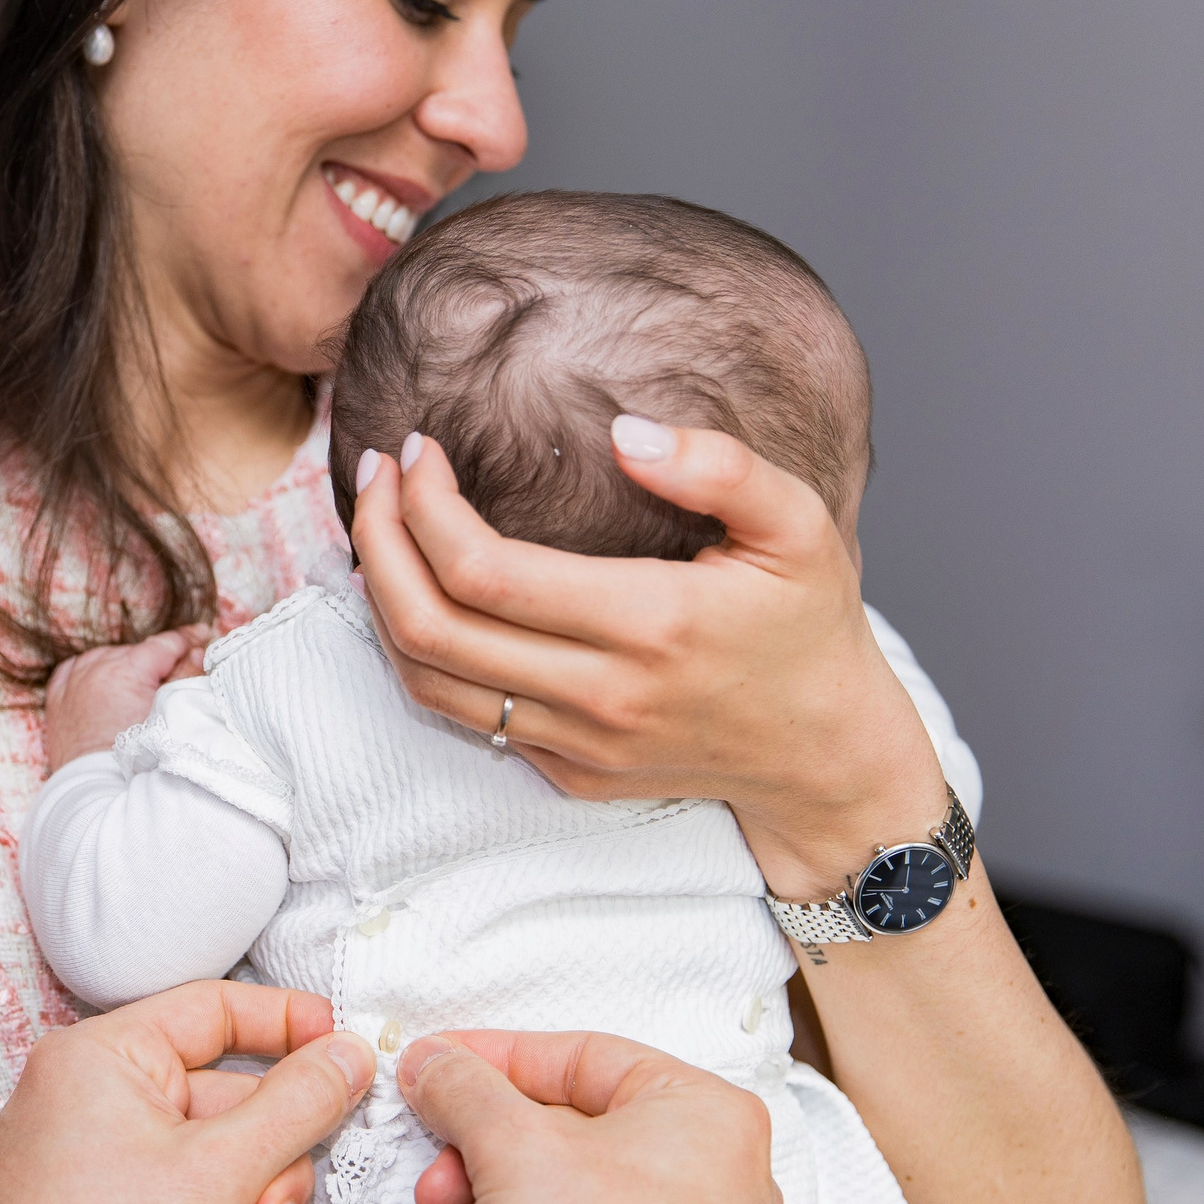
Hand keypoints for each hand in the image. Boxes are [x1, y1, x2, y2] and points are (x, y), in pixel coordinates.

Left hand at [0, 981, 374, 1203]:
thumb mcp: (216, 1177)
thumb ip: (295, 1108)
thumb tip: (346, 1055)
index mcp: (103, 1058)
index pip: (214, 1007)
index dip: (288, 1024)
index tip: (344, 1053)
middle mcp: (94, 1098)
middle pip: (229, 1102)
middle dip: (269, 1174)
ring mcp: (96, 1160)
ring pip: (217, 1167)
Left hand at [42, 626, 208, 772]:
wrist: (100, 792)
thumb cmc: (142, 758)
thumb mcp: (173, 713)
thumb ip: (187, 675)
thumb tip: (196, 651)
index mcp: (127, 669)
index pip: (165, 644)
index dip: (188, 639)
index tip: (203, 636)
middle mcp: (96, 669)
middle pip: (135, 653)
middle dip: (156, 660)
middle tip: (176, 671)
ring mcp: (73, 683)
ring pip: (104, 658)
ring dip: (122, 666)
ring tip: (139, 682)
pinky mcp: (57, 701)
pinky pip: (71, 671)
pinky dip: (87, 672)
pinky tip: (98, 679)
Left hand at [352, 424, 943, 898]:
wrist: (827, 756)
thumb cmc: (810, 629)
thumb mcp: (800, 528)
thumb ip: (721, 468)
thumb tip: (624, 431)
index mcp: (649, 625)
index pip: (482, 571)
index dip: (424, 506)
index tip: (418, 449)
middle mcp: (600, 694)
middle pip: (430, 627)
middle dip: (378, 540)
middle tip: (376, 475)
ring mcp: (577, 743)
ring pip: (425, 682)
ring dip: (379, 600)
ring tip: (379, 527)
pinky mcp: (567, 772)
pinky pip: (461, 717)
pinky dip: (418, 653)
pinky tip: (418, 591)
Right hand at [398, 1029, 779, 1203]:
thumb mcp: (512, 1149)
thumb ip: (464, 1090)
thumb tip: (440, 1066)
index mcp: (702, 1111)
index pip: (576, 1056)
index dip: (492, 1060)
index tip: (439, 1071)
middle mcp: (714, 1175)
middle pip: (563, 1139)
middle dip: (485, 1171)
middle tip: (443, 1180)